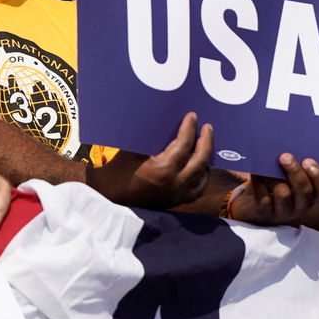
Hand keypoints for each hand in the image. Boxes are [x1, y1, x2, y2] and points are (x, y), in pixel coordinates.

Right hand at [86, 111, 212, 209]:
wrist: (111, 195)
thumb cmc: (119, 169)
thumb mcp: (134, 149)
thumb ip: (152, 136)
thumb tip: (166, 117)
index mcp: (163, 169)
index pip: (184, 145)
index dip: (189, 128)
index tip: (192, 116)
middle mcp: (175, 184)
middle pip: (200, 160)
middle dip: (206, 141)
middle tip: (207, 127)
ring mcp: (178, 195)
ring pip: (203, 174)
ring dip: (206, 157)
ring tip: (206, 142)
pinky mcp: (177, 201)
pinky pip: (198, 188)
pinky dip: (202, 175)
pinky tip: (202, 165)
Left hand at [225, 153, 318, 225]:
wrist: (250, 205)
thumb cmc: (273, 184)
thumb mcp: (285, 176)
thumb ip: (294, 164)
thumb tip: (291, 141)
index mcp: (311, 196)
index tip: (308, 160)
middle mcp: (300, 206)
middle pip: (304, 192)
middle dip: (295, 172)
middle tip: (285, 156)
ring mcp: (283, 212)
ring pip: (283, 194)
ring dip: (274, 176)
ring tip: (265, 163)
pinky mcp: (264, 214)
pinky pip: (263, 198)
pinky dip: (259, 182)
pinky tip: (255, 172)